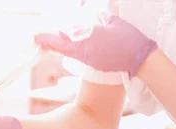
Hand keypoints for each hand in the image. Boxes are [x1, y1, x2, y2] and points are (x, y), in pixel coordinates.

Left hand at [35, 15, 156, 77]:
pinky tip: (72, 44)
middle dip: (49, 43)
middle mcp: (85, 51)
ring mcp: (90, 60)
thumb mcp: (113, 22)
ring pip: (71, 52)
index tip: (36, 37)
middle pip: (62, 49)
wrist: (140, 58)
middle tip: (37, 38)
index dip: (47, 40)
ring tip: (51, 40)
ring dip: (62, 45)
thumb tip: (93, 17)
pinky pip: (81, 56)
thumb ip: (100, 18)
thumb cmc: (128, 37)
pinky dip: (74, 49)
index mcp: (87, 39)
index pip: (61, 41)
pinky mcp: (96, 65)